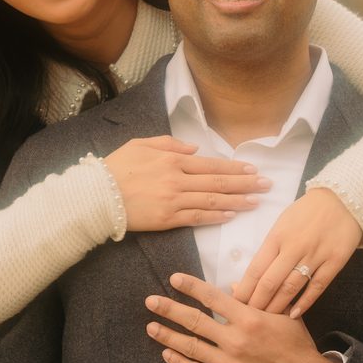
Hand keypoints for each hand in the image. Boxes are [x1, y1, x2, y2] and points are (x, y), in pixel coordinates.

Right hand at [105, 137, 267, 232]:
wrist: (96, 196)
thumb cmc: (115, 168)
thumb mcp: (140, 144)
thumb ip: (169, 143)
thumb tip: (194, 149)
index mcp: (172, 159)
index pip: (211, 164)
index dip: (234, 168)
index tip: (252, 169)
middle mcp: (177, 179)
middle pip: (218, 182)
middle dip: (245, 184)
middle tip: (266, 185)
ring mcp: (173, 201)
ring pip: (212, 201)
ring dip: (237, 201)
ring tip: (256, 202)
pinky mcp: (167, 219)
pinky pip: (197, 218)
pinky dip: (216, 217)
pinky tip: (231, 215)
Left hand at [146, 273, 341, 362]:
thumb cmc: (298, 348)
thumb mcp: (283, 316)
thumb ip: (257, 300)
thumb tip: (234, 284)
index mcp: (249, 319)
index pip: (212, 297)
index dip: (190, 287)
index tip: (173, 279)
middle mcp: (236, 340)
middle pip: (194, 321)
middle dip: (169, 310)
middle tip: (150, 301)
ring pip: (191, 347)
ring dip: (167, 336)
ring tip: (151, 327)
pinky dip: (180, 362)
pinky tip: (167, 354)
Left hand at [234, 187, 362, 316]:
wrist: (343, 198)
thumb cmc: (307, 211)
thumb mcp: (282, 223)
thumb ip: (270, 247)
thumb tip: (254, 274)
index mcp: (277, 236)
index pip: (255, 269)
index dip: (244, 290)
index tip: (235, 305)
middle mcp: (294, 247)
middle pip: (270, 282)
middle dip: (257, 304)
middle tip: (248, 320)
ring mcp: (315, 255)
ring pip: (291, 287)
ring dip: (277, 307)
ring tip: (266, 320)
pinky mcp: (334, 261)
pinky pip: (317, 286)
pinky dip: (305, 302)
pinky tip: (293, 314)